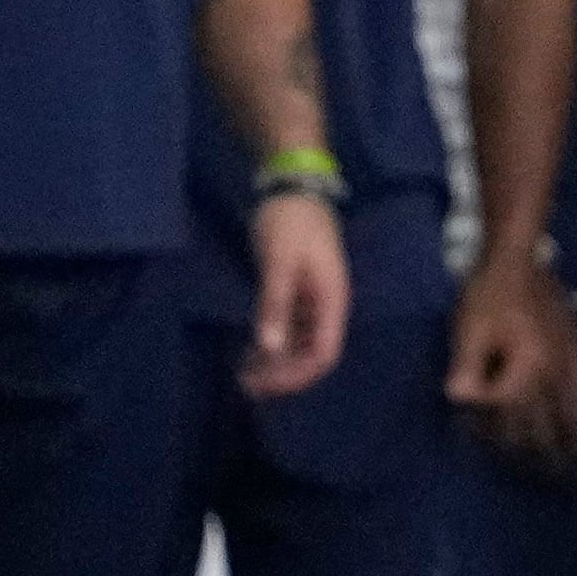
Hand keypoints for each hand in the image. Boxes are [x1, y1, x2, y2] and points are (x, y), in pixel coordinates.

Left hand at [240, 191, 349, 399]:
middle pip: (313, 356)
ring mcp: (314, 302)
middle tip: (246, 386)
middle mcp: (328, 307)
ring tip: (244, 376)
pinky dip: (272, 346)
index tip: (265, 384)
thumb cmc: (291, 223)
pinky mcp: (299, 295)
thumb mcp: (279, 262)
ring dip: (277, 365)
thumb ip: (276, 304)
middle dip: (284, 375)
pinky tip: (250, 353)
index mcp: (332, 301)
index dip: (297, 375)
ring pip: (301, 346)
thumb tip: (271, 347)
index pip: (324, 353)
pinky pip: (291, 331)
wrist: (294, 189)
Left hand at [445, 248, 576, 483]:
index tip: (472, 431)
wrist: (518, 257)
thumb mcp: (467, 329)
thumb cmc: (487, 293)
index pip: (506, 406)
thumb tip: (461, 399)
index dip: (486, 416)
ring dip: (575, 438)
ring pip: (570, 407)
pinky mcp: (574, 346)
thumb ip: (466, 367)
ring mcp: (567, 359)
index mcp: (526, 368)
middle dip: (548, 454)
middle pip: (547, 419)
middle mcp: (552, 371)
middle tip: (557, 484)